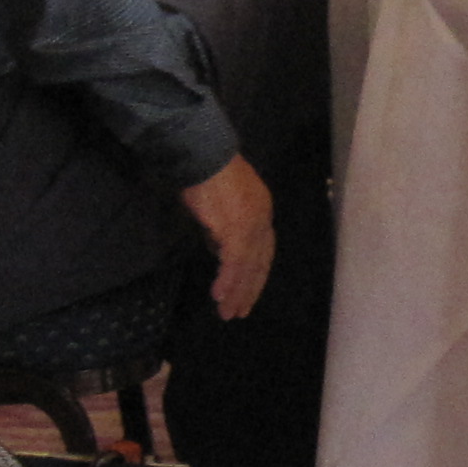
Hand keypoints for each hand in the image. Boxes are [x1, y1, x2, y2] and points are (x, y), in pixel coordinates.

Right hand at [179, 155, 274, 320]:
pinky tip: (219, 295)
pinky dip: (227, 280)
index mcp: (261, 212)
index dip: (256, 274)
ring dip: (237, 292)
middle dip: (249, 289)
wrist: (204, 154)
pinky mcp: (236, 228)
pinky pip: (233, 262)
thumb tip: (218, 250)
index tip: (247, 292)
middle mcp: (262, 220)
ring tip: (227, 312)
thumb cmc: (207, 175)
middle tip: (239, 312)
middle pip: (259, 263)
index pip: (263, 251)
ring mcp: (252, 225)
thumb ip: (222, 229)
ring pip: (247, 267)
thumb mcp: (220, 205)